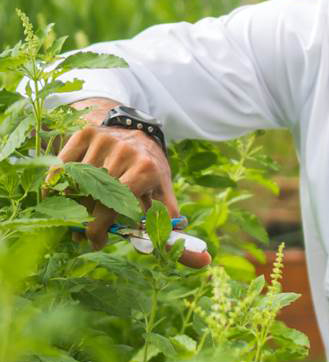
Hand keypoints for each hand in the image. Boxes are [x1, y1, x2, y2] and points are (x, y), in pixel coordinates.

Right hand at [54, 105, 210, 268]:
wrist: (138, 135)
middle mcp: (127, 151)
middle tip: (87, 227)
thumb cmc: (149, 175)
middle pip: (92, 198)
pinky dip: (57, 184)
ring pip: (74, 184)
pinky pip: (61, 168)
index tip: (97, 241)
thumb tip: (204, 261)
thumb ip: (174, 232)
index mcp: (147, 170)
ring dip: (71, 202)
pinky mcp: (86, 133)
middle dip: (86, 218)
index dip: (100, 229)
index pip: (116, 207)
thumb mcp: (162, 199)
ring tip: (81, 205)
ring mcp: (106, 140)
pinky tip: (67, 190)